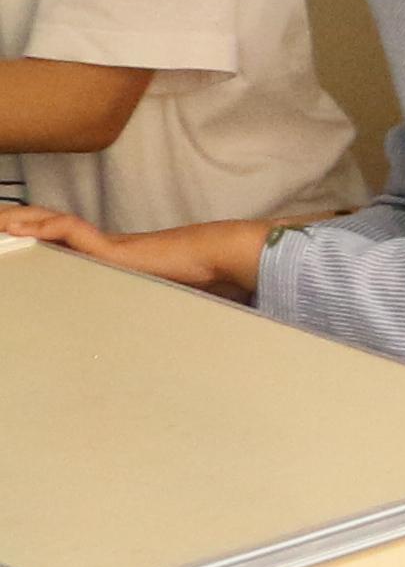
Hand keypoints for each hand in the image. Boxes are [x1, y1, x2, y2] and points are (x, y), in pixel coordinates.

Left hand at [7, 207, 266, 294]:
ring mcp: (107, 244)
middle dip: (22, 222)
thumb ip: (155, 310)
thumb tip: (155, 346)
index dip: (41, 234)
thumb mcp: (168, 299)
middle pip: (52, 227)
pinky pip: (66, 230)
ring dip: (21, 220)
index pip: (68, 241)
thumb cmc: (205, 282)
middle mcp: (106, 246)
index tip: (16, 239)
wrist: (223, 258)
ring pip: (51, 224)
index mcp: (116, 258)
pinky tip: (16, 228)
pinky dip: (39, 226)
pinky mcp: (110, 246)